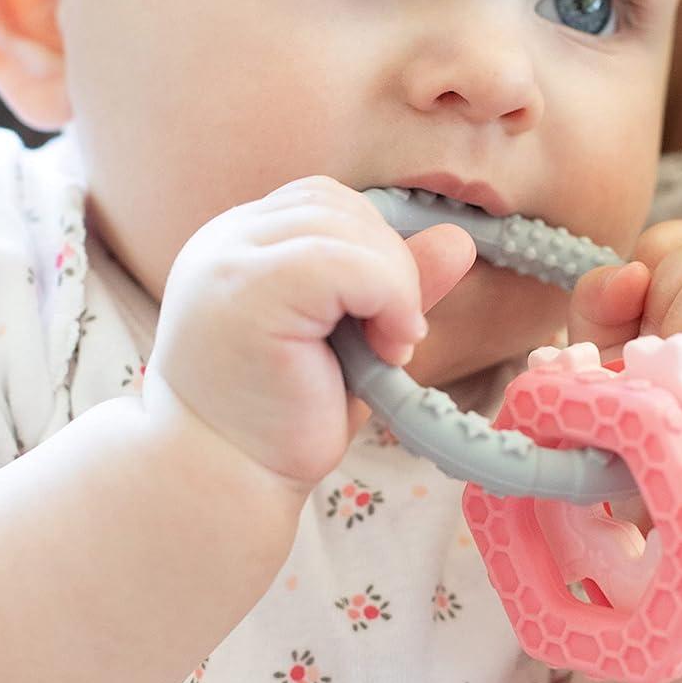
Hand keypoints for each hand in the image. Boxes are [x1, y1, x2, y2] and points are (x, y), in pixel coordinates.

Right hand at [147, 176, 475, 488]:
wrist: (225, 481)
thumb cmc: (281, 418)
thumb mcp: (350, 337)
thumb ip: (392, 284)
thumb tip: (460, 239)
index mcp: (236, 242)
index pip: (323, 201)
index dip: (370, 247)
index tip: (378, 318)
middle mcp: (222, 240)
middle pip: (336, 204)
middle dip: (387, 263)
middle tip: (390, 340)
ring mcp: (228, 261)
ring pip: (346, 225)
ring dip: (392, 284)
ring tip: (384, 350)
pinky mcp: (248, 291)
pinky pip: (346, 262)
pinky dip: (389, 298)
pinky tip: (385, 352)